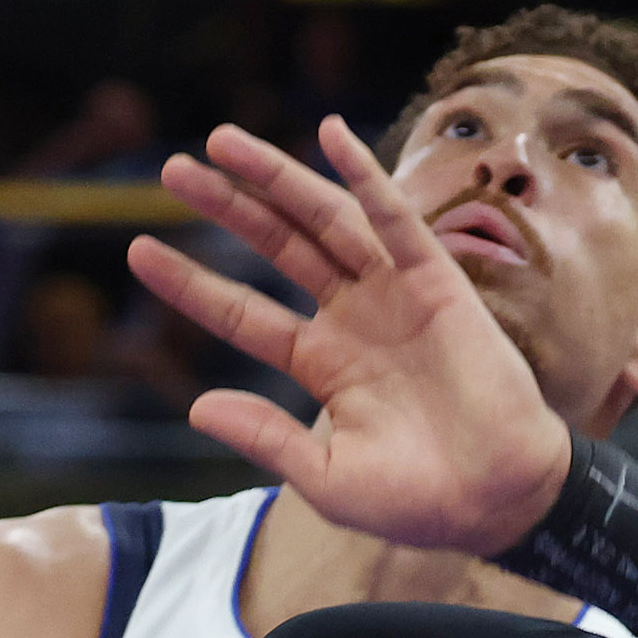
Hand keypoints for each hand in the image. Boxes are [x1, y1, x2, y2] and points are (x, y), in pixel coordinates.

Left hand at [129, 118, 568, 554]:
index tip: (139, 251)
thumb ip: (266, 437)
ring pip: (325, 220)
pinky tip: (329, 136)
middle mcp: (352, 319)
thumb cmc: (415, 501)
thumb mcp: (326, 476)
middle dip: (228, 206)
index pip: (243, 312)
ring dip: (277, 177)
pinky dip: (364, 177)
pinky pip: (395, 220)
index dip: (192, 284)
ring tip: (222, 141)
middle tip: (172, 168)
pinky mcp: (438, 283)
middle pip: (278, 247)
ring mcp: (393, 296)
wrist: (498, 500)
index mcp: (320, 364)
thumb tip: (196, 408)